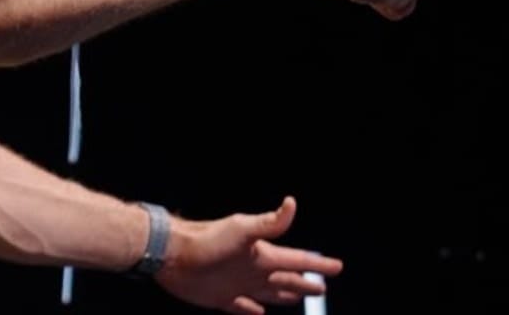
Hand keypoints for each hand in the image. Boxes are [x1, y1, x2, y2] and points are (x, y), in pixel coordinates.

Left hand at [154, 196, 341, 313]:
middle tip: (321, 287)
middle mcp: (252, 270)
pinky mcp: (219, 297)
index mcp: (262, 255)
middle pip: (286, 279)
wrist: (172, 253)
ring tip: (296, 297)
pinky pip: (241, 306)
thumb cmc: (206, 241)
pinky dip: (251, 310)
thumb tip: (292, 203)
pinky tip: (258, 312)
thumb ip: (269, 222)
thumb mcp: (242, 231)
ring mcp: (236, 284)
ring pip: (267, 293)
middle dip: (305, 283)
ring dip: (283, 296)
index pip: (296, 260)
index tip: (336, 266)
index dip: (316, 264)